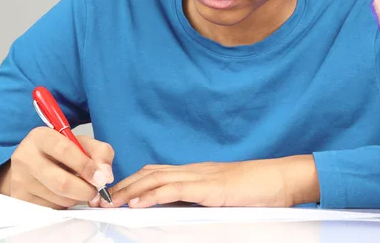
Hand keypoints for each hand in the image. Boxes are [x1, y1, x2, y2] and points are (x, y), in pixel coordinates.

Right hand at [0, 127, 114, 208]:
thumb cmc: (60, 152)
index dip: (87, 166)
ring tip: (78, 189)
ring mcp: (20, 180)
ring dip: (76, 198)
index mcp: (41, 136)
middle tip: (95, 191)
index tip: (102, 179)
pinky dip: (64, 205)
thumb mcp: (81, 143)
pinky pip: (51, 208)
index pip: (65, 150)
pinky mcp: (20, 198)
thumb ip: (100, 153)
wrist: (30, 164)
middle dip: (85, 190)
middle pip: (61, 182)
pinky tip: (64, 195)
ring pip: (59, 198)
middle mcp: (25, 157)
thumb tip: (106, 175)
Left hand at [102, 155, 318, 208]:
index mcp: (193, 173)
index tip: (110, 195)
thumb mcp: (221, 196)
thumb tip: (178, 210)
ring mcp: (200, 177)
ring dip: (129, 191)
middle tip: (98, 199)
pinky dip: (153, 195)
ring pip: (156, 179)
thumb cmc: (255, 189)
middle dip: (121, 186)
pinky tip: (138, 204)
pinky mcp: (210, 188)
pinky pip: (176, 189)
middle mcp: (192, 171)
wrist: (281, 179)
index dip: (130, 183)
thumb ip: (199, 199)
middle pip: (147, 174)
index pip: (153, 173)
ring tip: (109, 203)